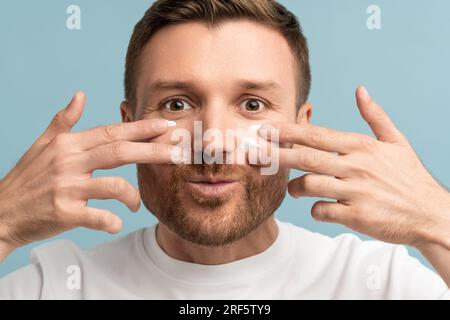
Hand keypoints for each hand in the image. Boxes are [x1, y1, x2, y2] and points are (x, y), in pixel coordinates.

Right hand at [0, 92, 178, 259]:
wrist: (1, 213)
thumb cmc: (26, 179)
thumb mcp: (42, 144)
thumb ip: (63, 120)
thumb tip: (80, 95)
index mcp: (68, 144)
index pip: (112, 131)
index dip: (142, 128)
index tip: (166, 125)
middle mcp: (69, 162)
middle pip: (120, 152)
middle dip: (154, 151)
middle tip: (180, 153)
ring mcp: (66, 187)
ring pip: (113, 186)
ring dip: (133, 195)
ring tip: (137, 203)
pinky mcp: (63, 213)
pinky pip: (97, 217)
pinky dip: (112, 221)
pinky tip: (117, 223)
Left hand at [259, 86, 449, 248]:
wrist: (430, 214)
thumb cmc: (410, 178)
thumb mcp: (397, 142)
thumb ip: (375, 116)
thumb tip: (360, 90)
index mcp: (362, 146)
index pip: (317, 135)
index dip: (288, 132)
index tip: (265, 129)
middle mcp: (357, 166)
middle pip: (306, 157)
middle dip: (275, 154)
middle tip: (252, 154)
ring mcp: (357, 191)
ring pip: (310, 185)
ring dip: (294, 187)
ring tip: (293, 188)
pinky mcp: (358, 216)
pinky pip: (322, 210)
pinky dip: (315, 209)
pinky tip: (319, 208)